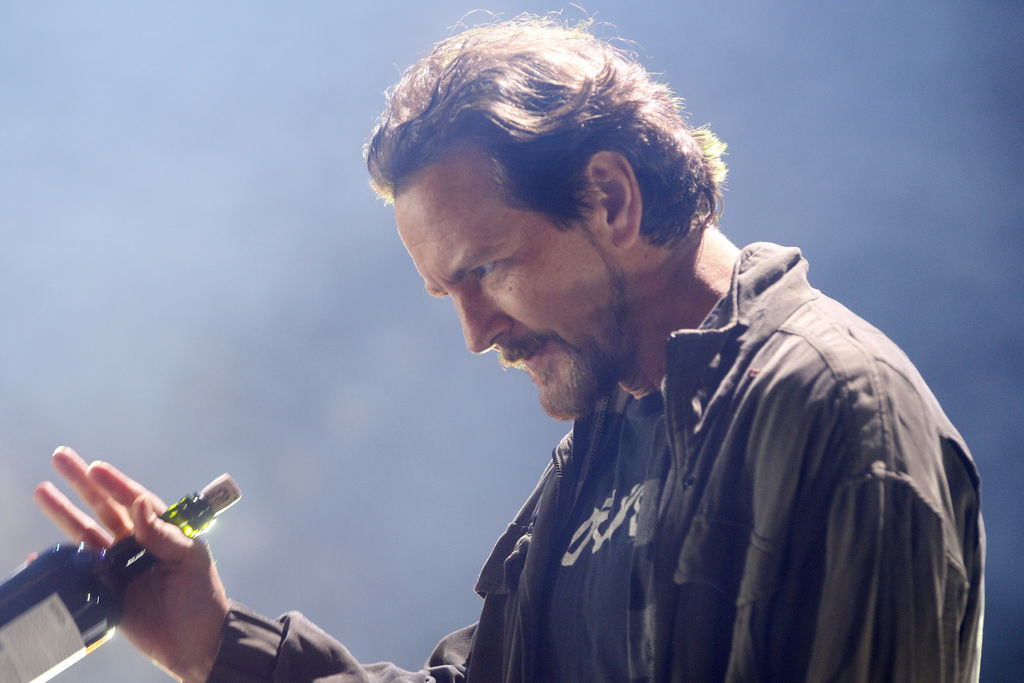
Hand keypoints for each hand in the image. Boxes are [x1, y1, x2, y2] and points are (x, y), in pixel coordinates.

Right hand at [34, 446, 228, 682]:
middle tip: (61, 457)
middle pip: (105, 508)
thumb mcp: (192, 560)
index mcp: (163, 531)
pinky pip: (78, 572)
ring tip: (42, 489)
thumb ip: (165, 534)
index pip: (136, 501)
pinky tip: (42, 554)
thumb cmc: (202, 597)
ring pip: (86, 533)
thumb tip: (138, 504)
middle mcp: (138, 543)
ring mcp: (119, 566)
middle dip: (83, 483)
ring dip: (64, 512)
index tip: (97, 467)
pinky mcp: (105, 590)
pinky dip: (59, 562)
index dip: (116, 484)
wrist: (195, 644)